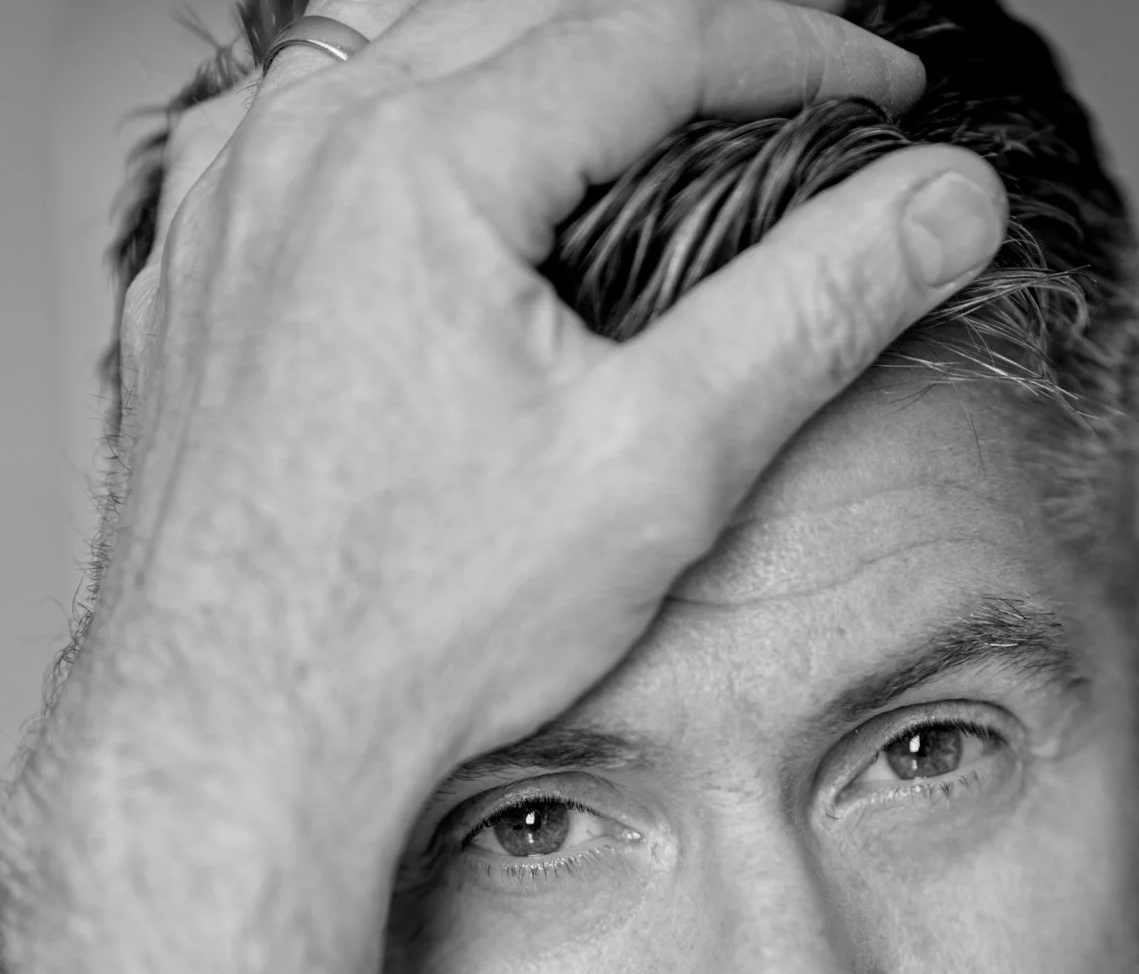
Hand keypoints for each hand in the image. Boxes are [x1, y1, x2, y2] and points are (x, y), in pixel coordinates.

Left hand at [95, 0, 1005, 895]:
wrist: (240, 736)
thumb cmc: (419, 627)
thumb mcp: (660, 462)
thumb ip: (814, 308)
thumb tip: (947, 202)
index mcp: (422, 161)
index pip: (650, 35)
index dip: (791, 46)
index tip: (879, 82)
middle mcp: (303, 147)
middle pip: (521, 10)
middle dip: (667, 33)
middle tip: (777, 84)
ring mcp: (228, 205)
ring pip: (397, 41)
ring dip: (525, 48)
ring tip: (627, 99)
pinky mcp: (191, 272)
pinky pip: (299, 124)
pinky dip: (395, 110)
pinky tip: (442, 162)